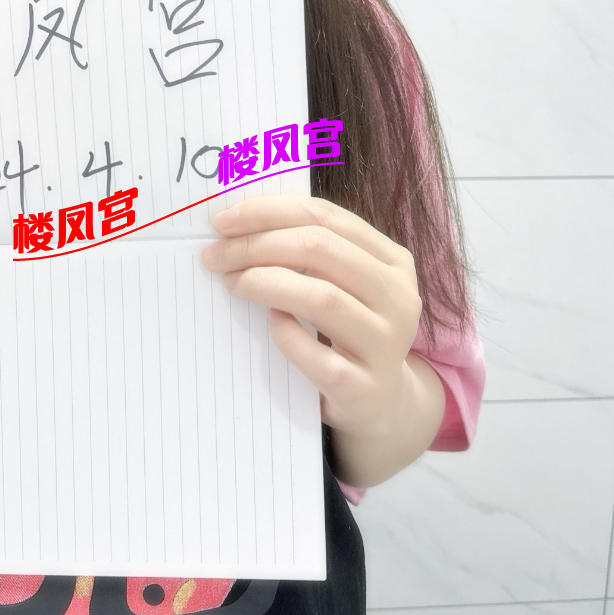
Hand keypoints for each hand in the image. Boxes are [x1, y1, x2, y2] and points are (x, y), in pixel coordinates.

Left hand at [199, 194, 422, 439]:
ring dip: (265, 283)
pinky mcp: (364, 388)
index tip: (222, 221)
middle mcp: (398, 298)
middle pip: (321, 250)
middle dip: (258, 246)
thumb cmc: (346, 331)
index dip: (270, 212)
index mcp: (393, 261)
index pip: (327, 217)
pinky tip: (269, 323)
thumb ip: (309, 252)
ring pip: (321, 298)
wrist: (379, 402)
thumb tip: (237, 226)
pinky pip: (318, 356)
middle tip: (215, 256)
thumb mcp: (343, 284)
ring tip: (232, 283)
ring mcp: (385, 344)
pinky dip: (286, 334)